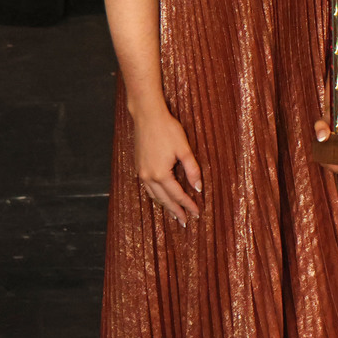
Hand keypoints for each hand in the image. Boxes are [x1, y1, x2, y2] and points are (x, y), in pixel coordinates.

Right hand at [134, 107, 201, 223]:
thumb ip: (192, 169)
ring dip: (165, 205)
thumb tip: (198, 187)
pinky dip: (156, 195)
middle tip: (185, 221)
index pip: (177, 195)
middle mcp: (148, 176)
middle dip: (175, 210)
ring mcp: (141, 172)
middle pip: (164, 199)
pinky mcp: (139, 166)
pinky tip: (161, 195)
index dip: (187, 204)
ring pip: (154, 195)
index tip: (196, 213)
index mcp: (160, 174)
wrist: (147, 116)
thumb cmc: (167, 129)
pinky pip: (147, 187)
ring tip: (174, 213)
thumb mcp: (184, 148)